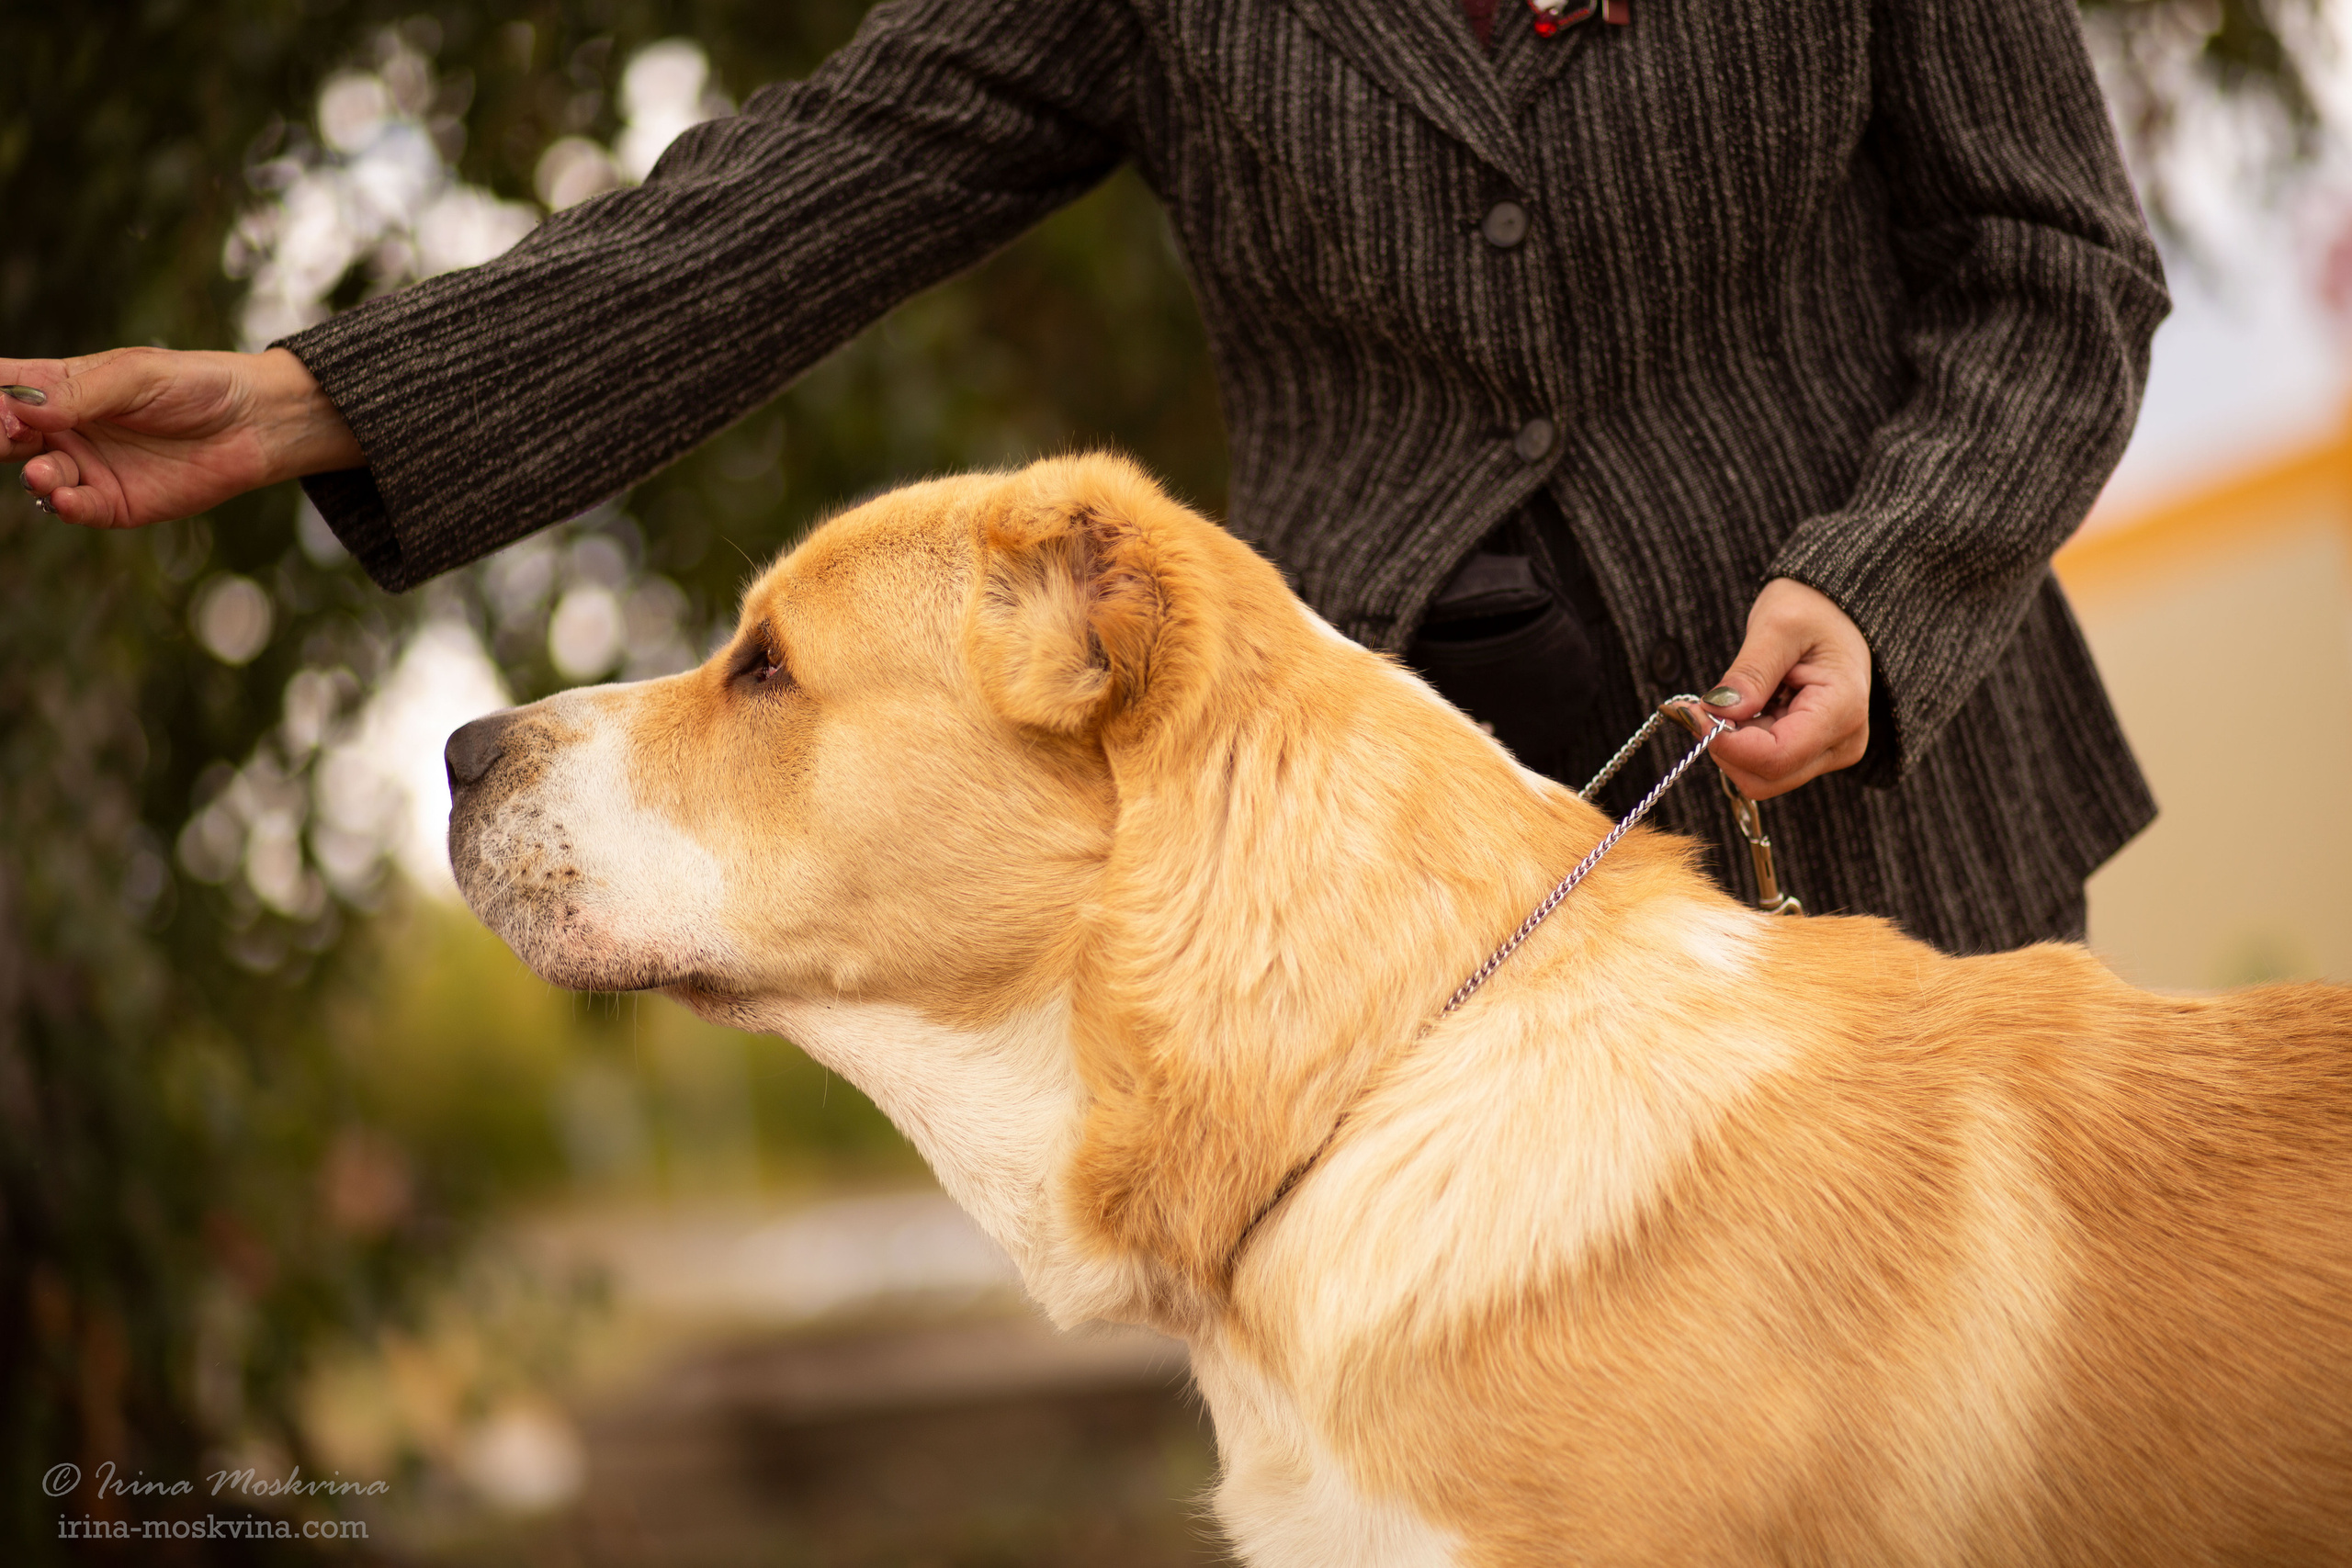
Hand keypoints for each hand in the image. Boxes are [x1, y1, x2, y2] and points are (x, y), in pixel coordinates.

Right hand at [4, 347, 360, 528]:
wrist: (253, 424)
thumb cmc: (194, 386)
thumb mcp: (138, 376)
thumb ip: (82, 393)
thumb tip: (26, 410)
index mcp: (58, 387)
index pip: (3, 389)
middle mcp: (62, 429)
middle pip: (6, 435)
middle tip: (4, 437)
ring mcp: (85, 467)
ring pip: (38, 475)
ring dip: (35, 476)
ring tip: (43, 473)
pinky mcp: (112, 503)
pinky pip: (77, 508)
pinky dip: (67, 506)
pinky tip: (66, 498)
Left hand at [1701, 578, 1870, 799]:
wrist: (1834, 613)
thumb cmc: (1812, 611)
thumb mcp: (1778, 626)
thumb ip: (1751, 672)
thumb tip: (1719, 711)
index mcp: (1842, 710)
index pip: (1776, 756)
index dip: (1726, 743)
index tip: (1694, 711)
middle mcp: (1842, 743)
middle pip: (1765, 777)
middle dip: (1725, 746)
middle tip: (1703, 705)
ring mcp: (1828, 753)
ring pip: (1760, 777)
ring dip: (1730, 745)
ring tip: (1728, 700)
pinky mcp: (1810, 754)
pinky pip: (1763, 765)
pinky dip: (1739, 743)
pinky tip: (1741, 709)